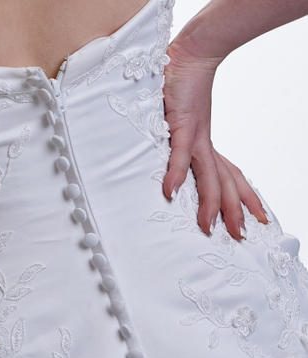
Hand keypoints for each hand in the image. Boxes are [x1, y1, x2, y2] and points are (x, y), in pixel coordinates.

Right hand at [161, 38, 268, 239]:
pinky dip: (175, 173)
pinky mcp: (181, 126)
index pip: (231, 176)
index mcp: (206, 144)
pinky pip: (179, 154)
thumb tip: (167, 167)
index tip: (257, 218)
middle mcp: (205, 144)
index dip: (245, 199)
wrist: (189, 56)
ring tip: (207, 226)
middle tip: (239, 236)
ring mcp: (195, 136)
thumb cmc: (180, 88)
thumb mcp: (179, 123)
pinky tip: (169, 191)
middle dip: (234, 212)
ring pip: (208, 176)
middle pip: (224, 184)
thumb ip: (175, 145)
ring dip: (209, 203)